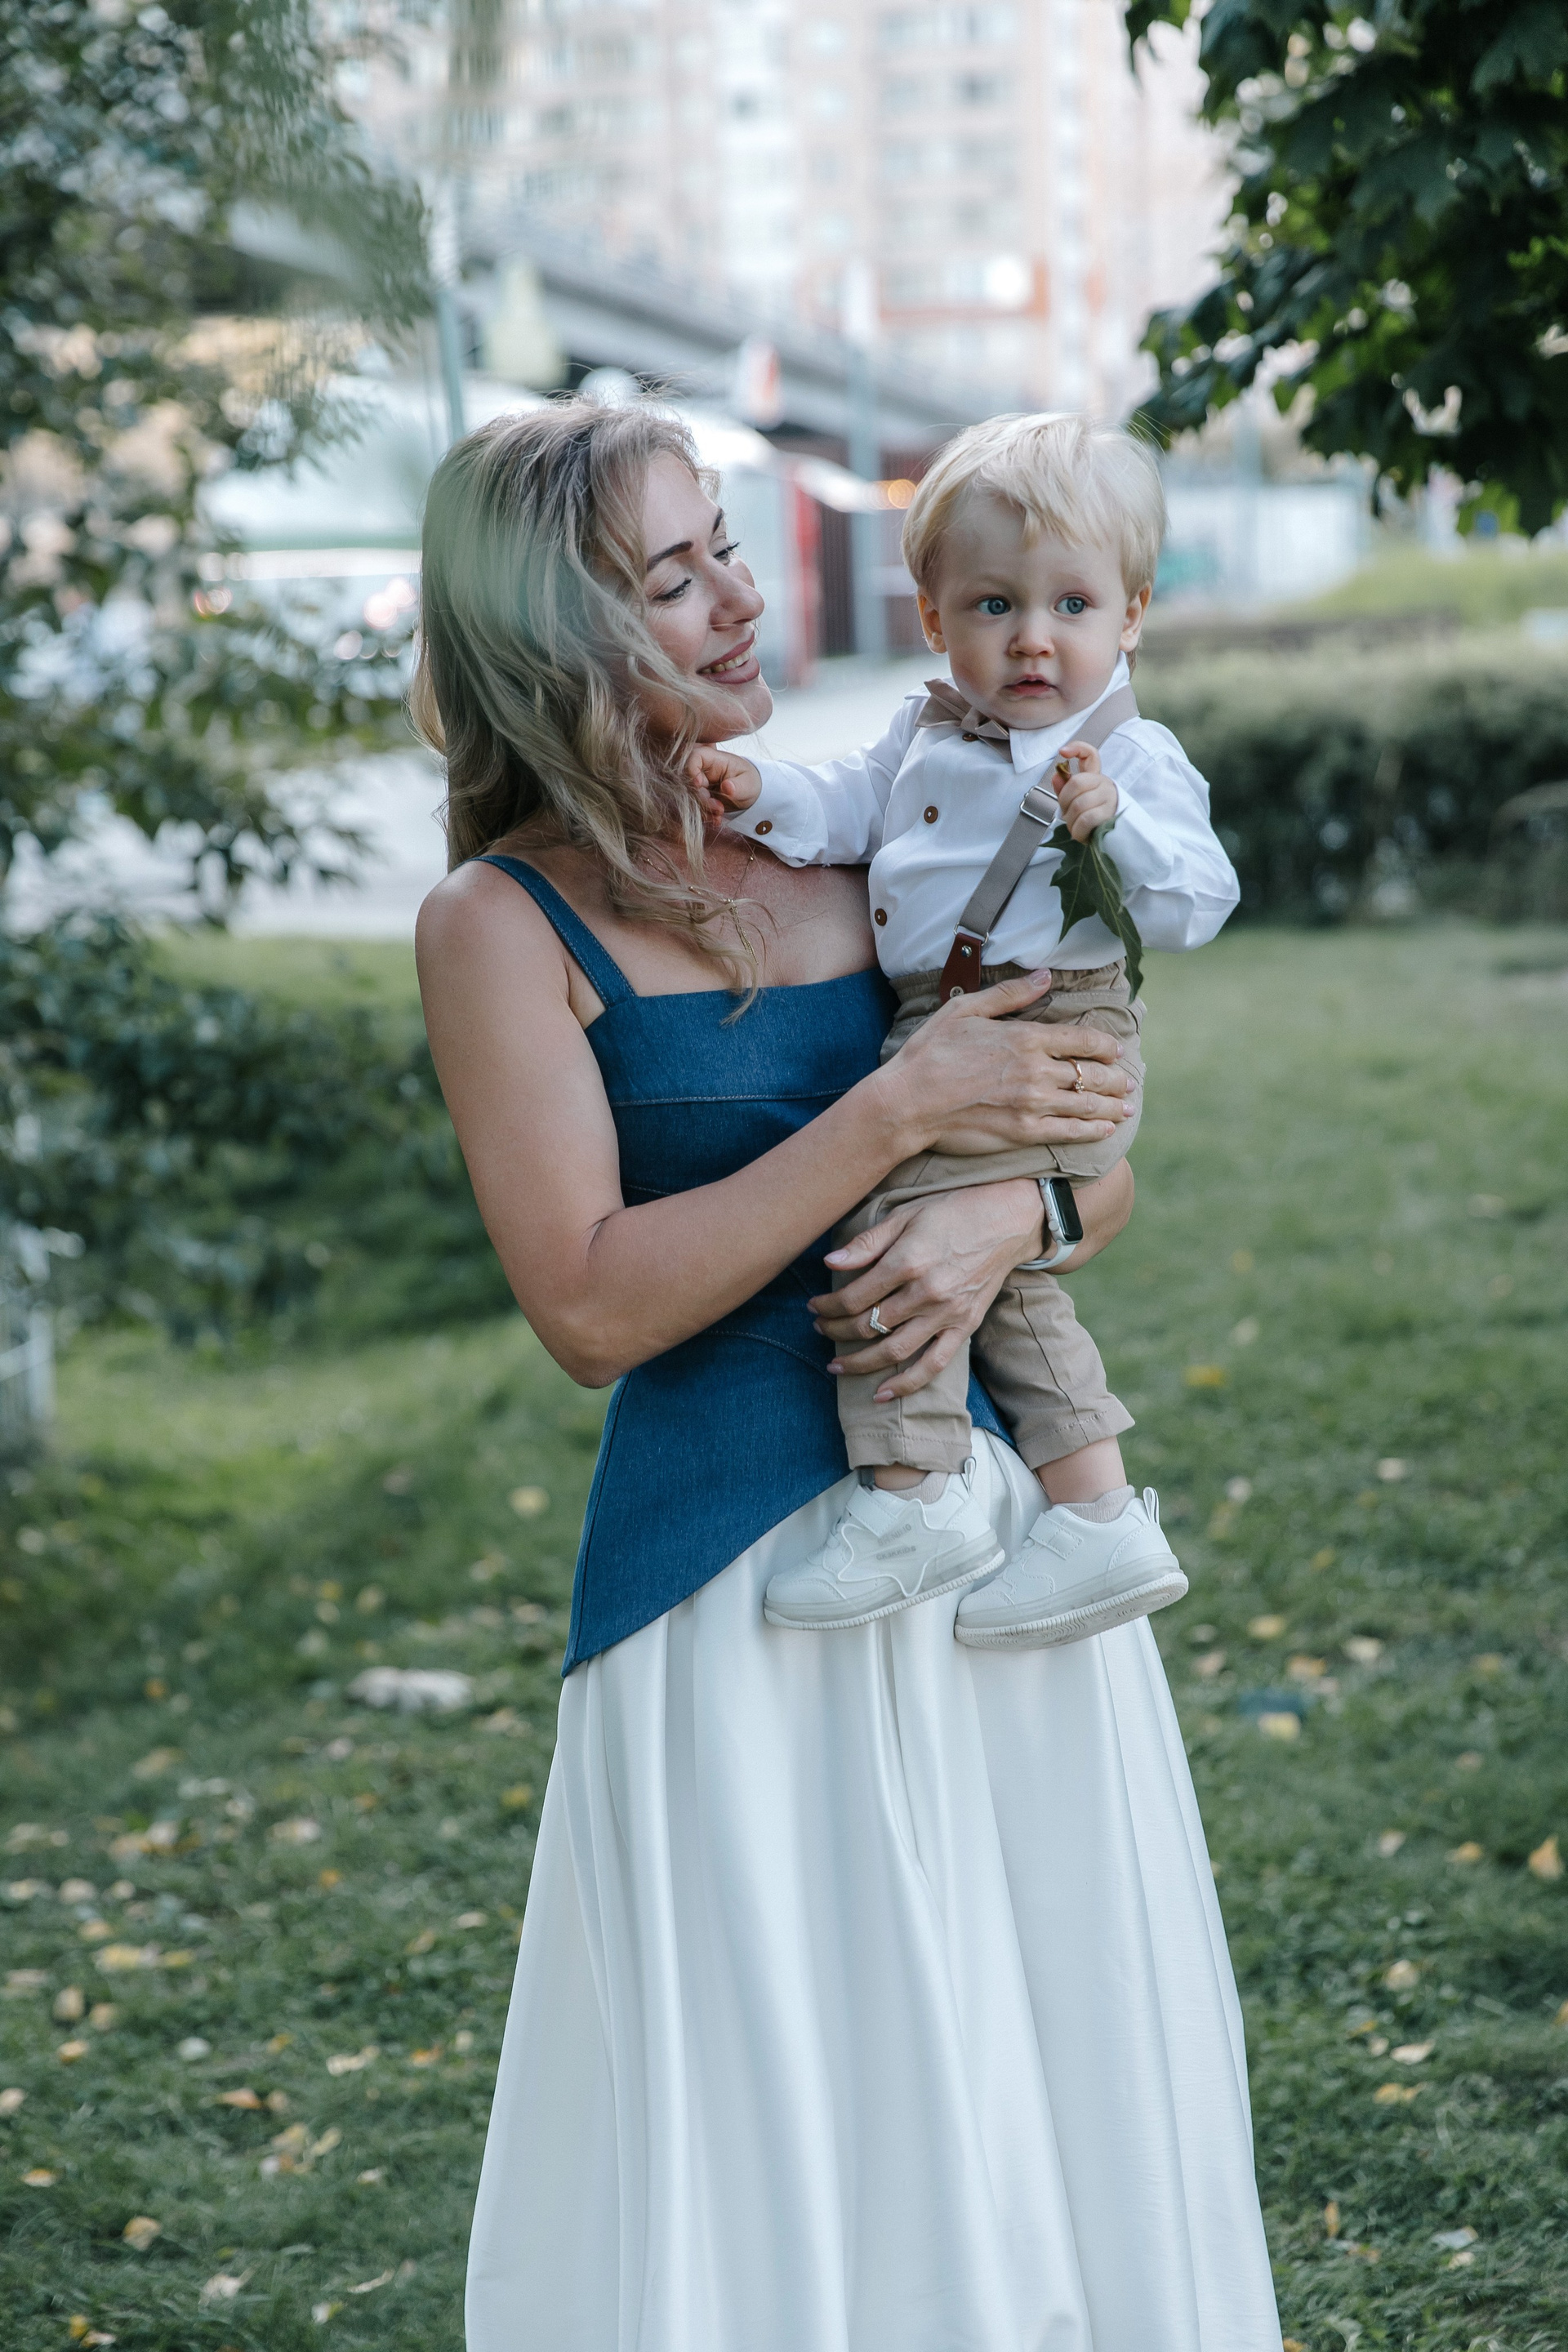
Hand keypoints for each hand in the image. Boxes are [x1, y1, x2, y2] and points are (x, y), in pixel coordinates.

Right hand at [685, 745, 760, 828]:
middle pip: (688, 781)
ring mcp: (699, 785)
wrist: (748, 794)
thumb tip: (727, 787)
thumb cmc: (749, 782)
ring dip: (703, 809)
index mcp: (713, 759)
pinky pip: (694, 807)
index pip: (694, 757)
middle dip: (701, 798)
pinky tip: (717, 819)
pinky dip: (705, 815)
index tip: (699, 784)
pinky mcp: (698, 798)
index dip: (691, 770)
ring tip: (720, 814)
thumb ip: (738, 786)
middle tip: (719, 808)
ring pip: (690, 797)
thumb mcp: (748, 784)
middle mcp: (702, 771)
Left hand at [808, 1162, 1134, 1400]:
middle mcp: (926, 1292)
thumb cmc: (954, 1211)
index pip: (854, 1296)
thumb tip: (830, 1263)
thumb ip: (867, 1243)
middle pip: (868, 1325)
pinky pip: (933, 1365)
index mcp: (908, 1261)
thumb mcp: (906, 1215)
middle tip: (819, 1329)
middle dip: (836, 1332)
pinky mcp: (965, 1327)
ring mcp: (947, 1314)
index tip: (815, 1307)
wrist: (1010, 1220)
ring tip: (836, 1365)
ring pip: (894, 1350)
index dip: (827, 1306)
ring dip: (859, 1363)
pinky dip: (906, 1384)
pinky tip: (880, 1394)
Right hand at [877, 969, 1135, 1160]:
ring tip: (1126, 1106)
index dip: (1105, 1046)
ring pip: (1087, 1104)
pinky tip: (1106, 1128)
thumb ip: (1010, 994)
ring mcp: (1032, 1104)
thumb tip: (1045, 976)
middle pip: (1091, 1074)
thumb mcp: (965, 1010)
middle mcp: (1035, 1071)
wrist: (907, 1102)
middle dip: (1116, 1078)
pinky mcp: (1023, 1132)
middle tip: (1128, 1082)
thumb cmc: (931, 1053)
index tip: (1117, 1050)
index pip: (1081, 1041)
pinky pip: (1069, 1131)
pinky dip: (1093, 1129)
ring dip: (1112, 1105)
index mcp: (1025, 1038)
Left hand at [1054, 745, 1119, 842]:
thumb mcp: (1075, 802)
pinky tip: (1079, 834)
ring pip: (1078, 805)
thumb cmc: (1091, 817)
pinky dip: (1077, 831)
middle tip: (1067, 814)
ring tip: (1075, 826)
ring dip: (1070, 821)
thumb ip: (1064, 789)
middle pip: (1075, 784)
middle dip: (1064, 802)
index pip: (1090, 754)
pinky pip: (1085, 820)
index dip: (1077, 748)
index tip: (1063, 752)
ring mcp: (1109, 797)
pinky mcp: (1110, 814)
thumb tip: (1056, 776)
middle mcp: (1104, 783)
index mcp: (1095, 777)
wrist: (1113, 837)